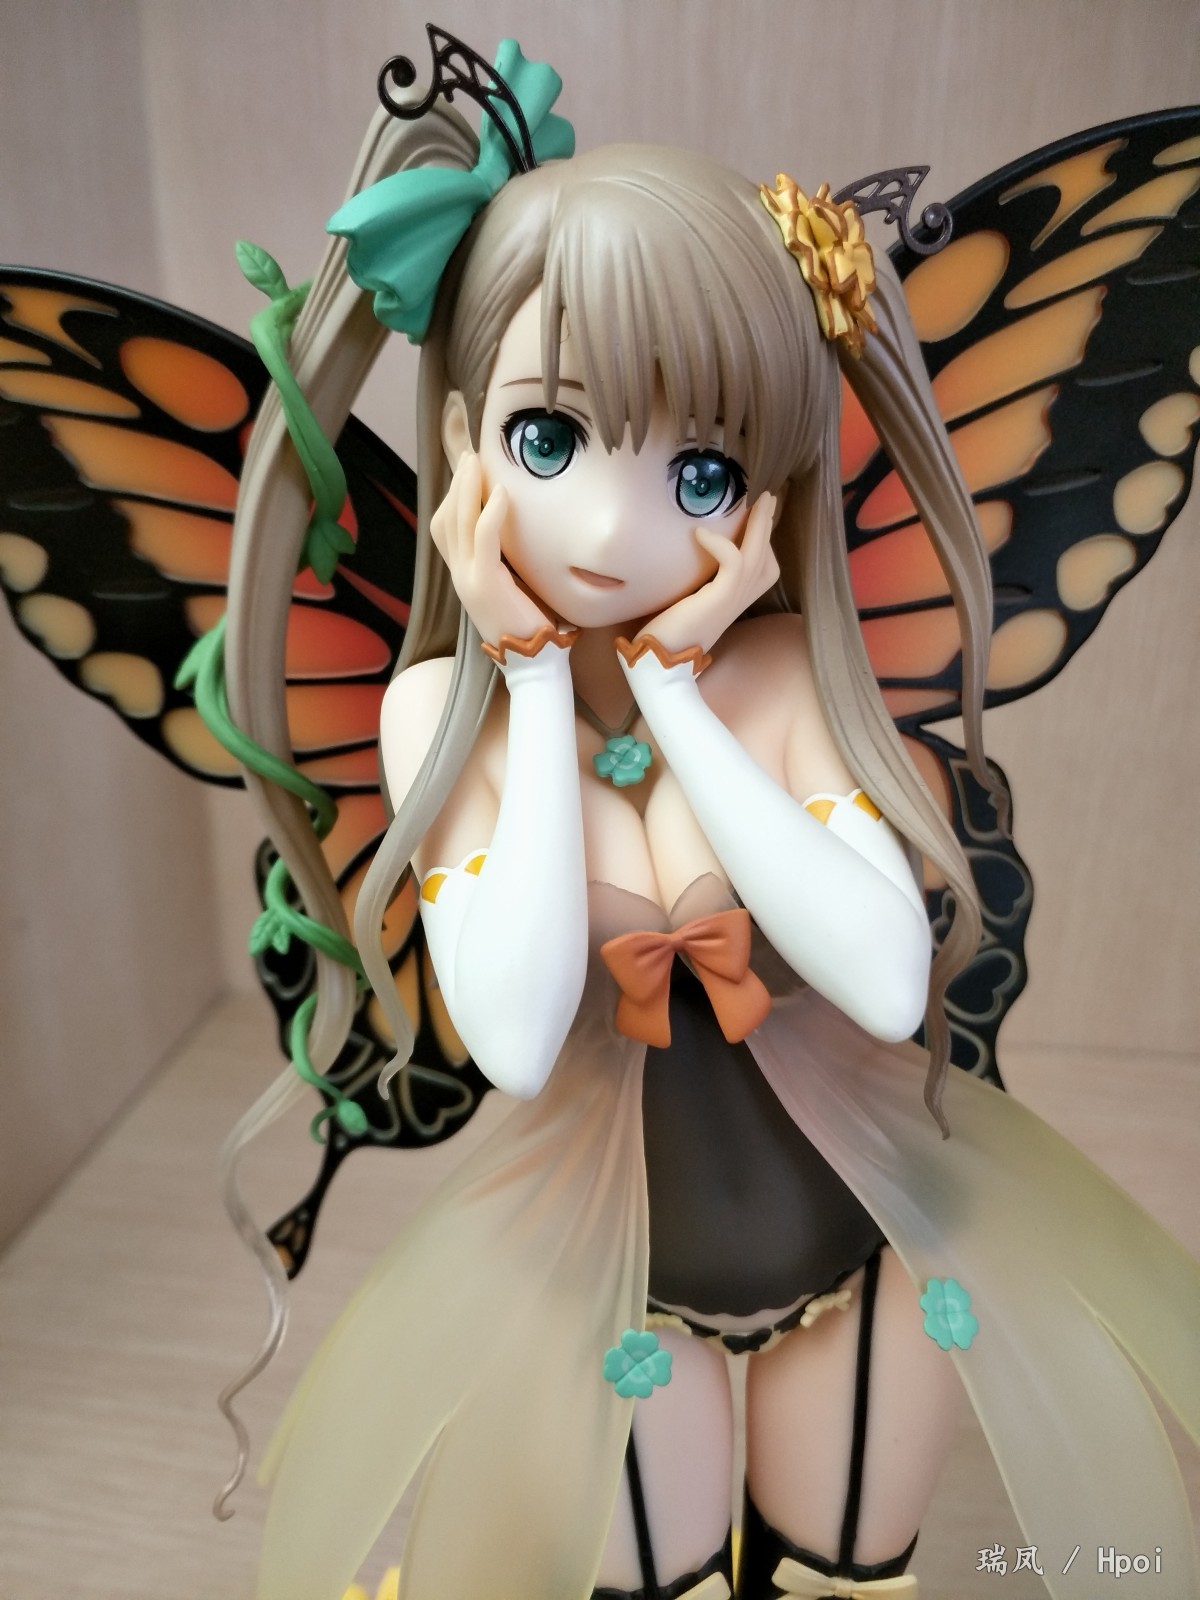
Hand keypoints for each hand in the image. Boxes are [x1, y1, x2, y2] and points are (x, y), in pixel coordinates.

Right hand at [430, 450, 553, 646]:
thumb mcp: (511, 586)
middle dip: (457, 484)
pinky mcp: (486, 584)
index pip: (444, 528)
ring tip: (477, 462)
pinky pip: (483, 539)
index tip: (466, 472)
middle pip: (446, 519)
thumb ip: (506, 561)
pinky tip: (501, 493)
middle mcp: (459, 575)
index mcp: (462, 576)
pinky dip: (490, 512)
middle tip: (470, 455)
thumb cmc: (527, 625)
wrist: (530, 662)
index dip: (451, 498)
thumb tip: (518, 533)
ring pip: (459, 523)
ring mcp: (468, 579)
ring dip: (467, 488)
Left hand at [638, 492, 779, 656]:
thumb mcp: (689, 600)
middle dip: (768, 524)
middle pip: (766, 555)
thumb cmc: (668, 633)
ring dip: (758, 524)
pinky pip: (733, 560)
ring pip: (757, 553)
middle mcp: (741, 599)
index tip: (756, 517)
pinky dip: (720, 543)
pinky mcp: (721, 597)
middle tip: (768, 496)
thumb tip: (688, 558)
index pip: (763, 567)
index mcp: (737, 600)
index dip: (763, 541)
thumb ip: (698, 583)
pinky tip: (701, 533)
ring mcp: (734, 598)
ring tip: (757, 500)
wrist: (662, 661)